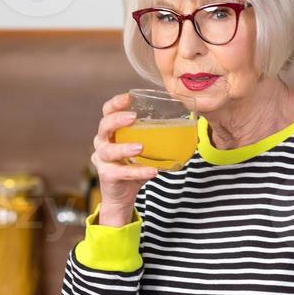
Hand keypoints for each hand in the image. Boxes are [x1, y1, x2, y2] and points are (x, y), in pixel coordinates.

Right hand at [91, 92, 157, 215]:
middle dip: (117, 120)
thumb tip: (191, 129)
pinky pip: (123, 172)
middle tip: (133, 118)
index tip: (129, 98)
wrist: (123, 196)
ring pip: (110, 151)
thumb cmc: (133, 167)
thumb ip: (158, 138)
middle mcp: (102, 143)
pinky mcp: (107, 176)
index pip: (107, 112)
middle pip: (104, 126)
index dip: (116, 103)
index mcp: (111, 132)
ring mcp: (102, 160)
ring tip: (141, 147)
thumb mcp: (145, 150)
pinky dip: (138, 171)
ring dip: (125, 148)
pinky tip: (152, 171)